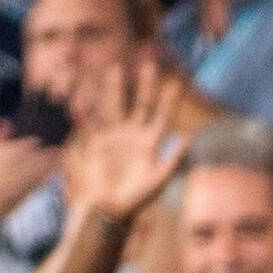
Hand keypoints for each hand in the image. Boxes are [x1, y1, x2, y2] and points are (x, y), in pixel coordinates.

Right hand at [61, 59, 186, 219]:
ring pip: (116, 106)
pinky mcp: (96, 142)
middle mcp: (132, 134)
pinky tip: (85, 95)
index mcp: (150, 142)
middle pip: (140, 104)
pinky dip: (88, 109)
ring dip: (115, 89)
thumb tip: (187, 139)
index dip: (168, 100)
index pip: (161, 116)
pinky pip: (92, 122)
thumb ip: (172, 159)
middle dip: (144, 85)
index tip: (175, 83)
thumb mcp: (158, 179)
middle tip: (148, 64)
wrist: (111, 208)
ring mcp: (114, 135)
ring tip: (115, 69)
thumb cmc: (137, 197)